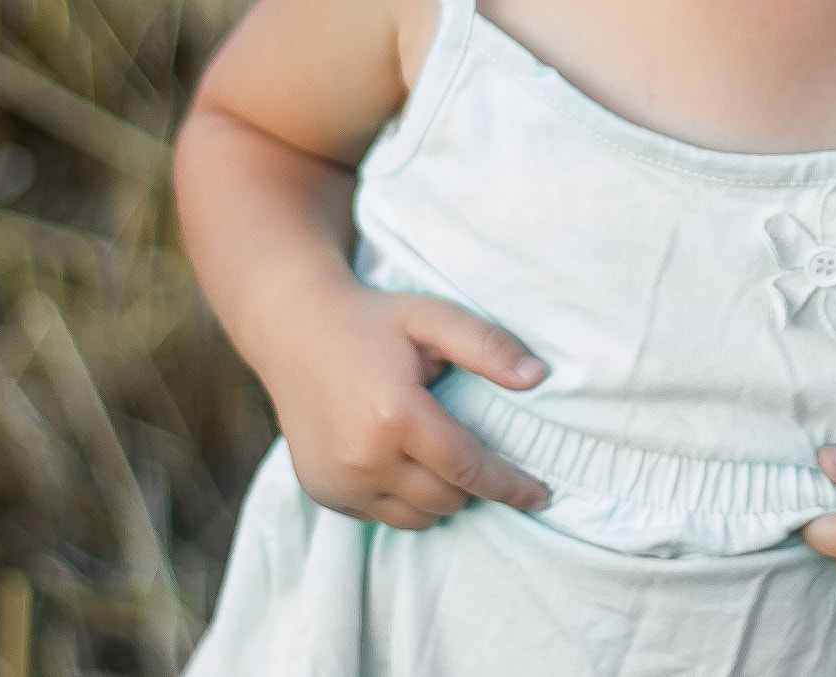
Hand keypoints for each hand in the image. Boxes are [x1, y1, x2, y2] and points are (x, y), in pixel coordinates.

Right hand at [262, 285, 551, 529]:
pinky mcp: (322, 492)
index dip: (509, 485)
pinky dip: (399, 497)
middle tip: (470, 448)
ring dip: (436, 496)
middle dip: (470, 484)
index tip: (541, 495)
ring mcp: (339, 481)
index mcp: (396, 415)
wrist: (293, 328)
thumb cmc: (372, 320)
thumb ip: (486, 346)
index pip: (468, 468)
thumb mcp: (431, 318)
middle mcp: (364, 458)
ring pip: (415, 517)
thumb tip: (538, 377)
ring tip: (433, 454)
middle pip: (446, 499)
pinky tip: (395, 457)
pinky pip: (380, 516)